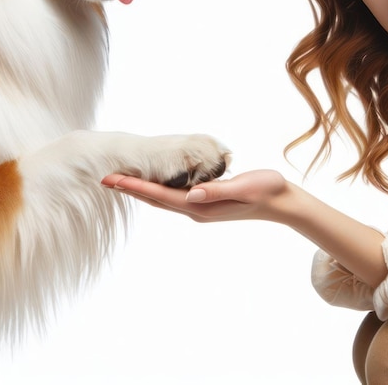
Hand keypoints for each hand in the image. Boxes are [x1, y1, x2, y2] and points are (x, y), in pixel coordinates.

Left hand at [101, 169, 289, 222]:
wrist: (282, 202)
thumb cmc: (266, 191)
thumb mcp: (243, 188)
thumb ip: (216, 192)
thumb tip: (190, 195)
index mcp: (201, 206)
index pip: (160, 195)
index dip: (135, 187)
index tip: (112, 179)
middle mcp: (196, 209)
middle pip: (155, 199)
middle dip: (130, 189)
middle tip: (105, 178)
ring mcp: (200, 207)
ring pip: (162, 199)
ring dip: (141, 189)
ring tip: (121, 180)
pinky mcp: (205, 202)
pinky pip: (174, 196)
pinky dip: (157, 189)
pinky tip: (153, 183)